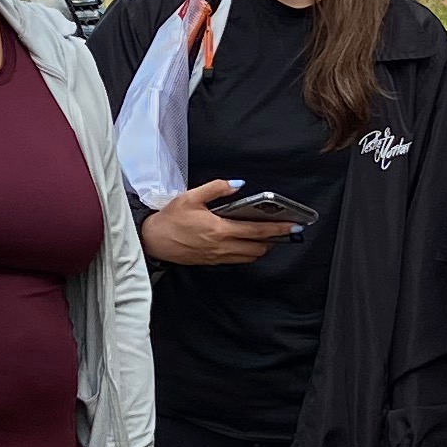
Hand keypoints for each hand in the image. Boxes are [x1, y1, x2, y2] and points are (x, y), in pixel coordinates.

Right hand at [141, 181, 281, 265]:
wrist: (152, 241)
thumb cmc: (169, 218)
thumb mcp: (191, 196)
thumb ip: (217, 188)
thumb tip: (238, 184)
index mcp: (220, 229)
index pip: (257, 230)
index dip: (278, 229)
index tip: (294, 226)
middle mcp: (222, 246)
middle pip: (258, 248)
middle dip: (274, 240)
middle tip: (285, 230)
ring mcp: (217, 256)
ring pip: (249, 256)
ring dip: (262, 247)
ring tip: (269, 235)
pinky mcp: (211, 261)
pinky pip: (237, 259)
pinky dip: (248, 252)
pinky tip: (248, 242)